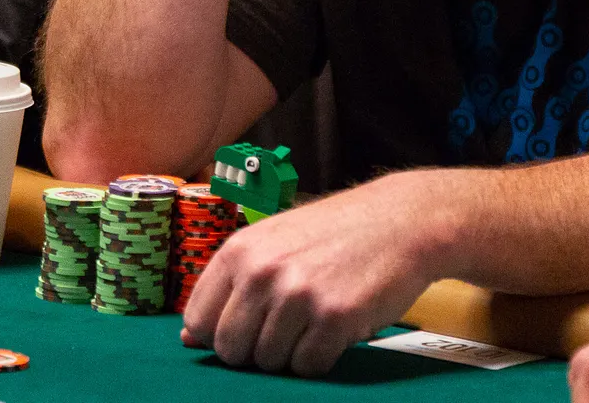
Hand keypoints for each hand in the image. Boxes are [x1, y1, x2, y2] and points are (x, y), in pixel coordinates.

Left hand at [180, 172, 438, 376]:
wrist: (399, 221)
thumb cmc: (332, 235)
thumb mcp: (272, 244)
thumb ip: (230, 287)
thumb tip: (189, 338)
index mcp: (239, 250)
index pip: (198, 320)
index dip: (219, 334)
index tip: (244, 328)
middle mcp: (262, 272)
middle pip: (230, 349)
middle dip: (254, 350)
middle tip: (286, 326)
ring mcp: (298, 295)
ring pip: (268, 361)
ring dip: (291, 352)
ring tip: (314, 318)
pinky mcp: (334, 318)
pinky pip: (308, 366)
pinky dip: (321, 357)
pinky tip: (335, 327)